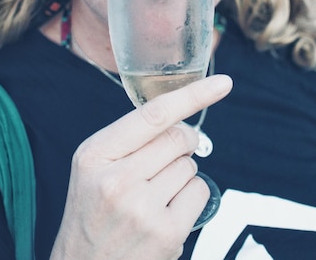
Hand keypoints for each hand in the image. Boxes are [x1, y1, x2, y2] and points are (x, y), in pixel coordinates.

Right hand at [50, 74, 231, 259]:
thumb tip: (179, 115)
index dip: (193, 95)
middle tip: (167, 158)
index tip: (222, 83)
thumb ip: (129, 138)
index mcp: (95, 154)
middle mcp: (117, 180)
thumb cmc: (92, 212)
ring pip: (190, 164)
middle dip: (183, 141)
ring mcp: (142, 209)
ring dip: (182, 173)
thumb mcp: (93, 166)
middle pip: (178, 137)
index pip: (154, 114)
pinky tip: (167, 211)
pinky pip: (199, 191)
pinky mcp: (166, 233)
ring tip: (154, 193)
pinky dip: (191, 196)